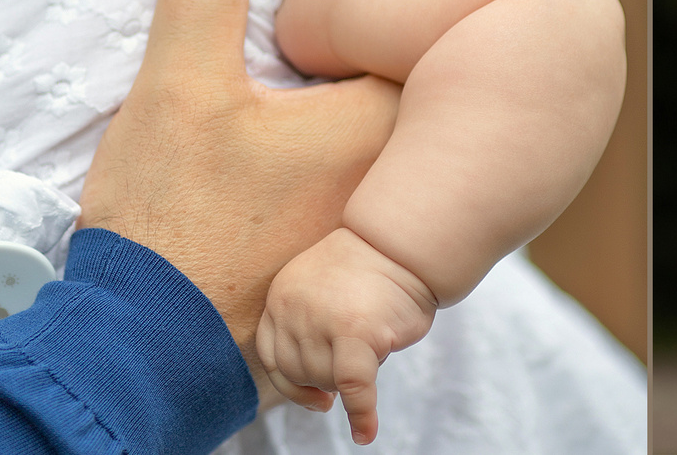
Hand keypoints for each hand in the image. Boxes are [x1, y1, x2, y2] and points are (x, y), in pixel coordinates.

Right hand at [79, 0, 401, 403]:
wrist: (147, 352)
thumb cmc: (173, 223)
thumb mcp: (178, 87)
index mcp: (375, 125)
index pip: (420, 40)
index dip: (402, 6)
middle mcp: (393, 180)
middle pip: (407, 92)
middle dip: (381, 59)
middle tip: (365, 14)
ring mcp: (369, 230)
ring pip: (385, 150)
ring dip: (358, 121)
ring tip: (316, 92)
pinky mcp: (340, 268)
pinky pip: (363, 200)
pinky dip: (343, 175)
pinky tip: (297, 162)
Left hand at [257, 226, 438, 444]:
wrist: (403, 243)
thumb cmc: (369, 272)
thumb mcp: (318, 289)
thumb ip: (304, 325)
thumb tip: (312, 388)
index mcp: (280, 296)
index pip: (272, 357)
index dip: (293, 384)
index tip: (317, 398)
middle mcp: (294, 308)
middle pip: (302, 373)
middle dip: (330, 377)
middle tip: (358, 361)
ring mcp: (323, 320)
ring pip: (329, 380)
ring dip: (354, 375)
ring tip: (376, 342)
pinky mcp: (357, 333)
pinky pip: (354, 387)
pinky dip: (361, 414)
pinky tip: (365, 433)